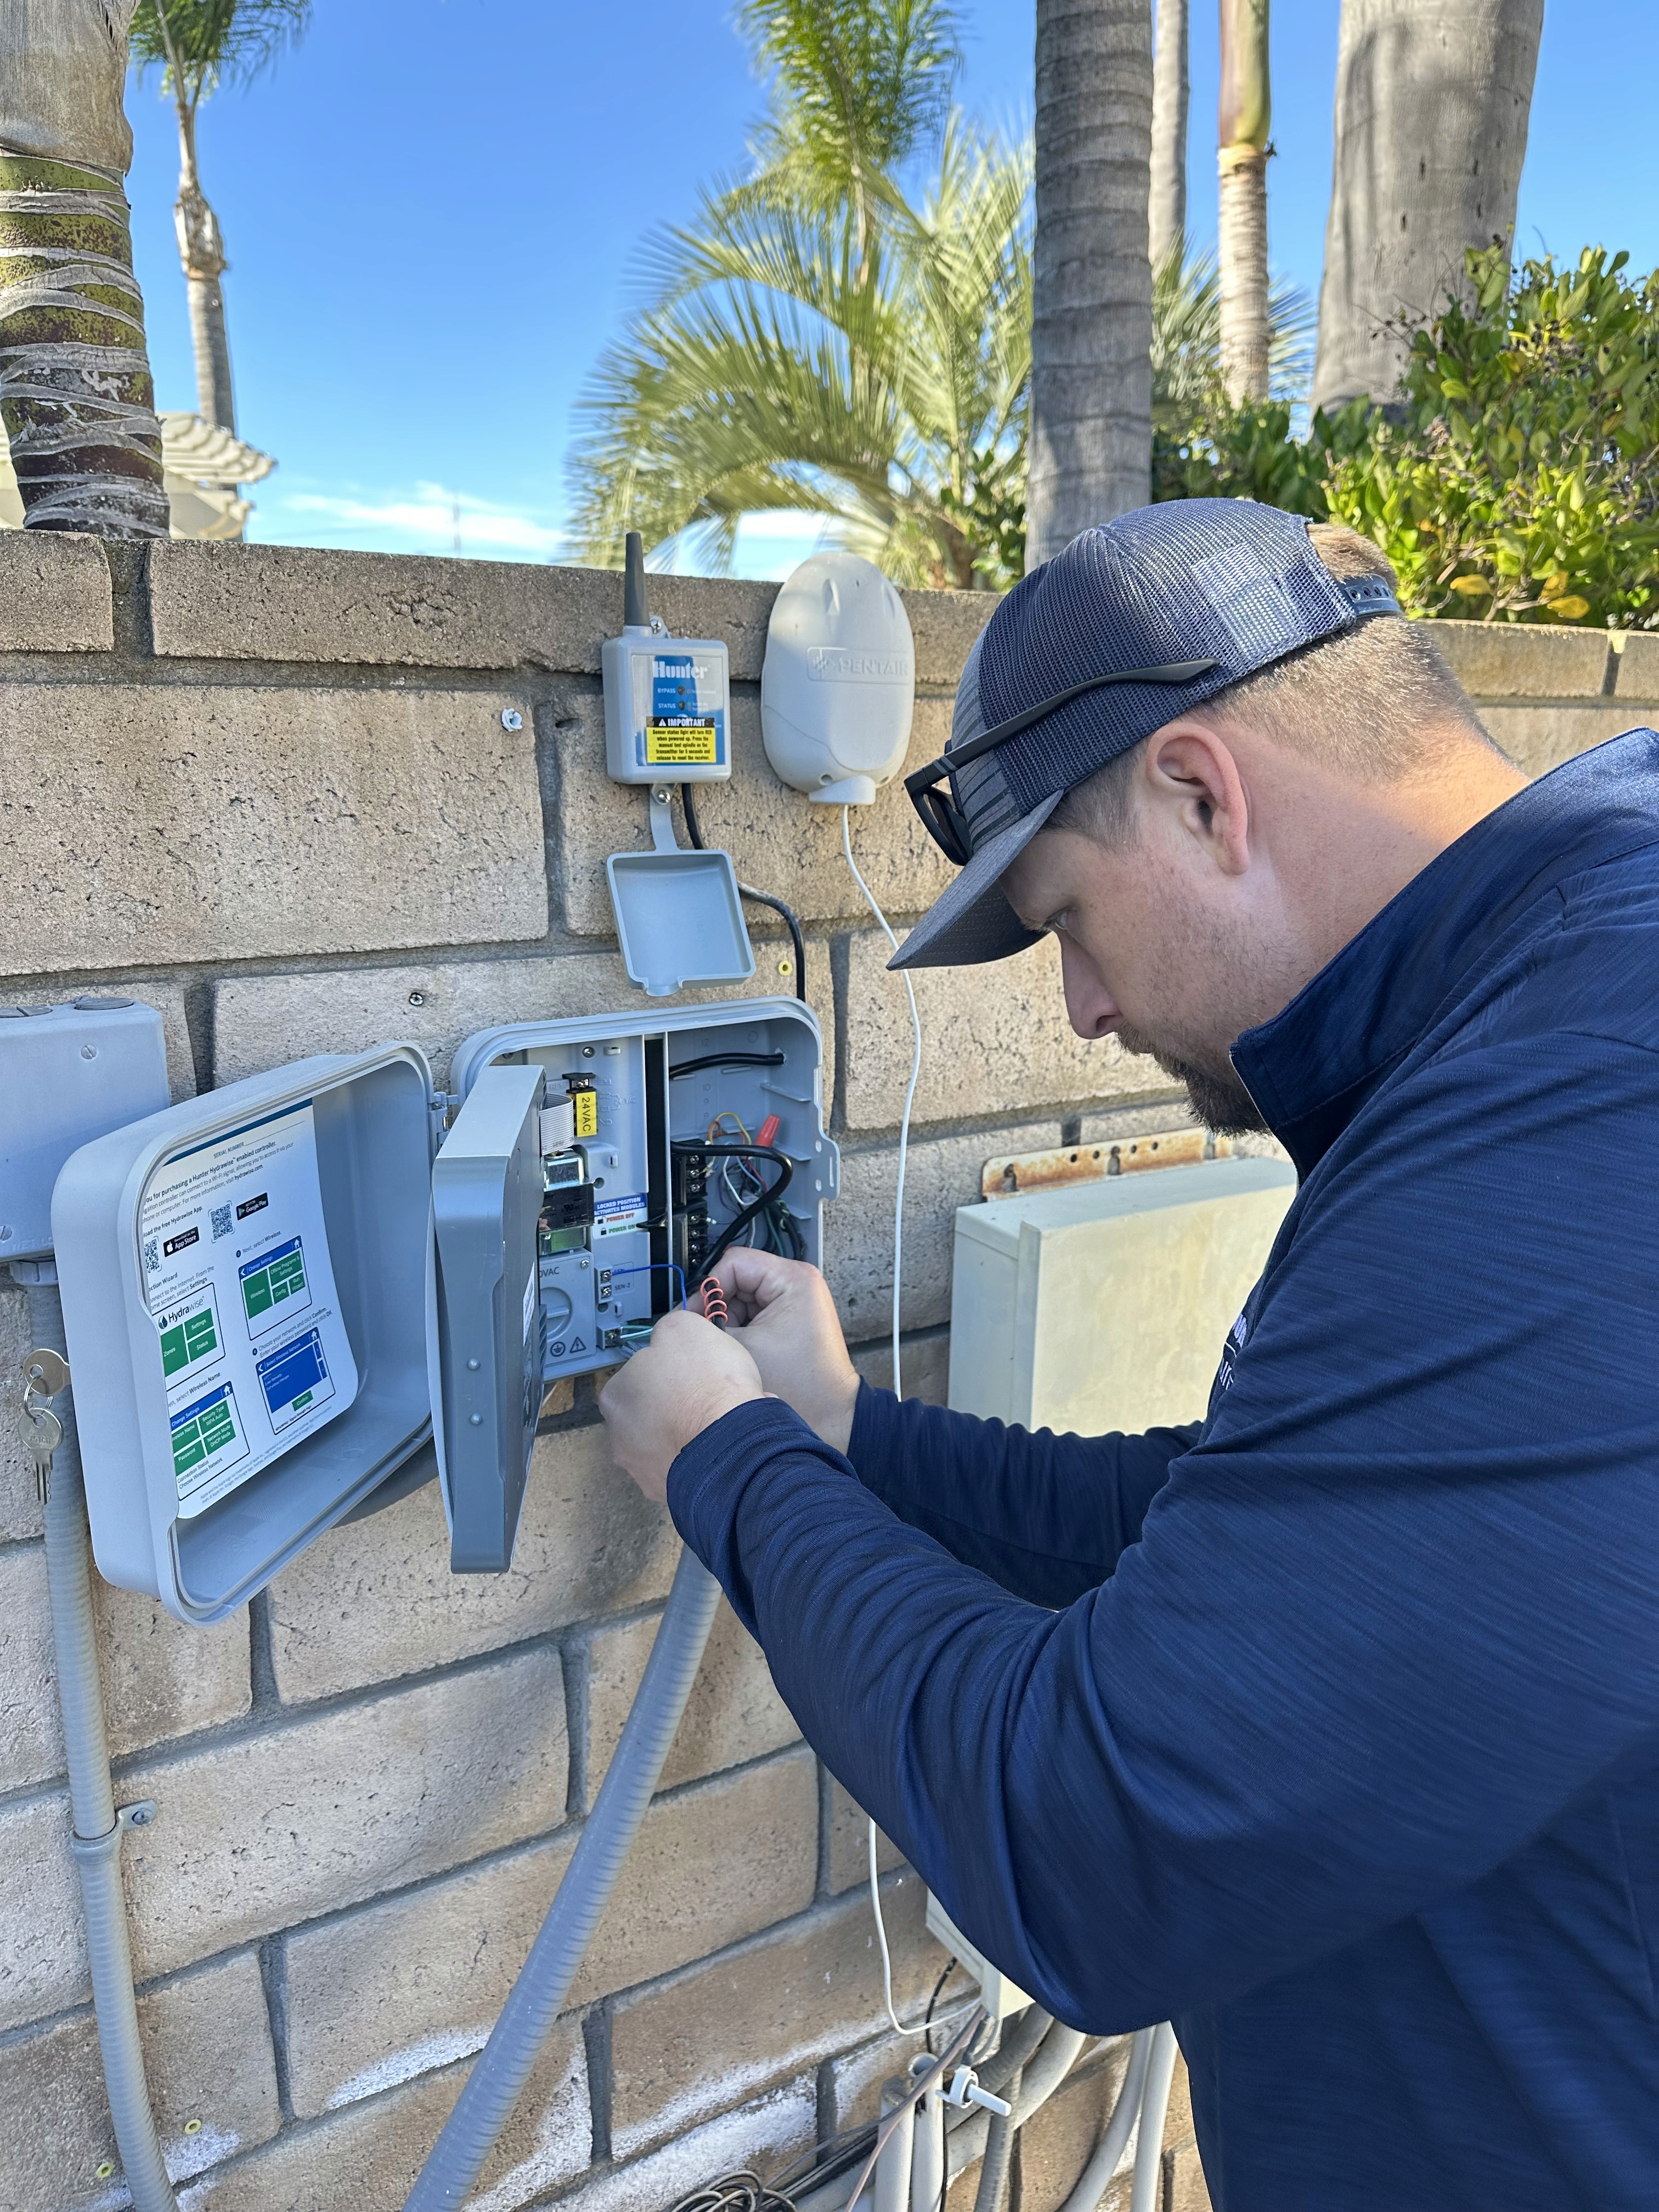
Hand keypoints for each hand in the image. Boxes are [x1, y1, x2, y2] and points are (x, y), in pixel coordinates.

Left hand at [599, 1309, 763, 1501]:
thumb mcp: (685, 1327)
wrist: (732, 1442)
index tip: (689, 1368)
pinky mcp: (668, 1491)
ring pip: (665, 1440)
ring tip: (717, 1420)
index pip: (638, 1373)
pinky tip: (719, 1443)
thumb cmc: (707, 1385)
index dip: (667, 1366)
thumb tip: (669, 1335)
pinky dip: (700, 1455)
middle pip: (649, 1409)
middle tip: (704, 1393)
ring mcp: (642, 1468)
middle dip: (673, 1402)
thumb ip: (668, 1328)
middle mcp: (619, 1436)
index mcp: (615, 1394)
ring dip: (686, 1430)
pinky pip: (685, 1465)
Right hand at [712, 1250, 860, 1453]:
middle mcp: (798, 1282)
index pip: (734, 1263)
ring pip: (743, 1298)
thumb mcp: (743, 1347)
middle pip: (738, 1278)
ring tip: (731, 1347)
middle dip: (719, 1307)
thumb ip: (711, 1324)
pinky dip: (742, 1330)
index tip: (697, 1315)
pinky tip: (742, 1350)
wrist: (831, 1416)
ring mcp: (796, 1300)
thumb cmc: (801, 1385)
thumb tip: (688, 1315)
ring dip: (730, 1321)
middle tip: (710, 1334)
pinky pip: (755, 1313)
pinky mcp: (792, 1317)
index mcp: (793, 1279)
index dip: (709, 1289)